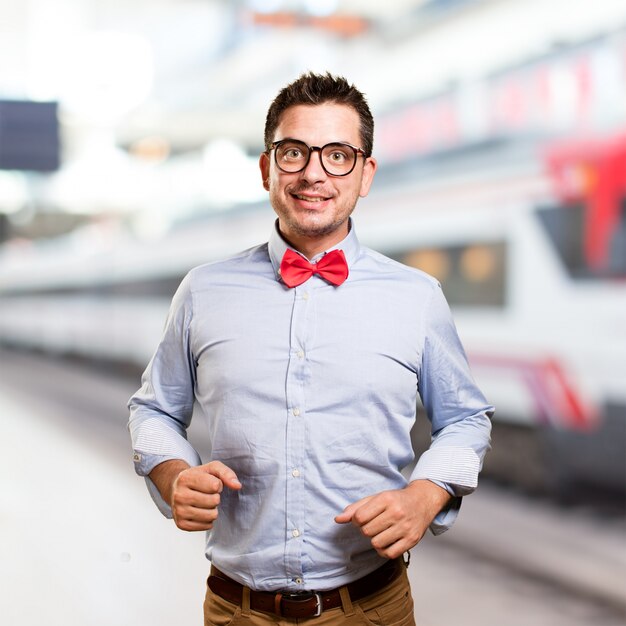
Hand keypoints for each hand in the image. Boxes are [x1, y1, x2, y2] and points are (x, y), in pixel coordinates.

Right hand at [151, 460, 241, 531]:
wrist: (177, 488)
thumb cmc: (198, 477)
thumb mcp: (212, 468)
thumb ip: (227, 474)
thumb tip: (237, 486)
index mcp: (186, 478)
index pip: (215, 486)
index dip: (218, 484)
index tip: (211, 483)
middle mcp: (179, 495)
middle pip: (214, 501)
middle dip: (216, 497)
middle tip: (207, 494)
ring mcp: (179, 511)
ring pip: (211, 515)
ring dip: (213, 509)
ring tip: (205, 502)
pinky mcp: (181, 524)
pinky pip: (206, 526)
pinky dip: (208, 519)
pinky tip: (201, 511)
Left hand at [334, 480, 450, 558]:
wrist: (423, 501)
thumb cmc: (397, 500)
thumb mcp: (376, 498)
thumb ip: (356, 508)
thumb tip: (338, 519)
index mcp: (386, 499)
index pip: (360, 517)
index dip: (356, 520)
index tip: (362, 518)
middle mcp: (397, 513)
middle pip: (367, 531)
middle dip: (366, 530)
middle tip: (373, 524)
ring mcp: (405, 527)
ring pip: (376, 544)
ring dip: (375, 540)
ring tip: (381, 532)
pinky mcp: (412, 540)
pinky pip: (389, 554)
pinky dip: (384, 551)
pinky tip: (387, 541)